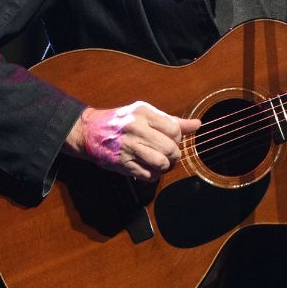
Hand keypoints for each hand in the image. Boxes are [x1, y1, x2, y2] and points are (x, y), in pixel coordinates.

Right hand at [64, 102, 200, 180]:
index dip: (178, 138)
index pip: (174, 130)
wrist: (89, 132)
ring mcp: (128, 147)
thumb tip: (197, 124)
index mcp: (143, 112)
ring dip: (165, 166)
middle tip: (169, 154)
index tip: (172, 140)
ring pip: (161, 163)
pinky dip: (153, 174)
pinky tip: (148, 167)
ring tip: (160, 162)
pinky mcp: (122, 163)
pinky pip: (149, 175)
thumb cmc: (121, 121)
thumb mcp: (145, 114)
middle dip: (174, 155)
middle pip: (170, 148)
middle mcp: (135, 128)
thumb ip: (172, 121)